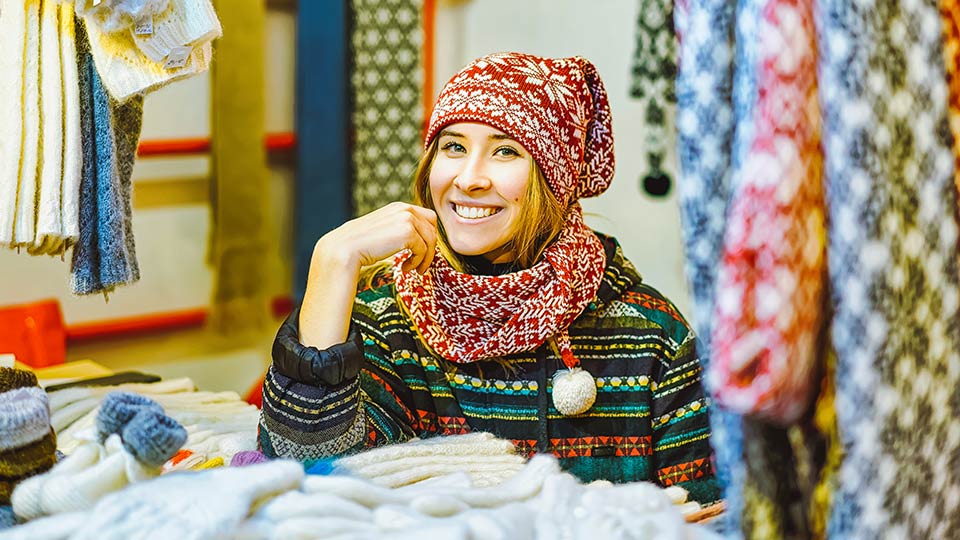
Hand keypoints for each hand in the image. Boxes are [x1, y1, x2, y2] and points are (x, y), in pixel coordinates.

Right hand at [317, 202, 437, 273]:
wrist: (345, 250)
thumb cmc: (361, 246)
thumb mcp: (383, 232)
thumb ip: (399, 230)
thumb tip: (418, 241)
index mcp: (398, 207)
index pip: (428, 218)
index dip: (428, 236)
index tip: (420, 253)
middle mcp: (404, 209)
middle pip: (432, 228)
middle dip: (430, 248)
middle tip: (420, 264)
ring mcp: (407, 219)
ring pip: (431, 240)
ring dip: (424, 258)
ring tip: (413, 270)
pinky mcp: (408, 232)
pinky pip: (424, 250)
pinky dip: (418, 262)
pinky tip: (405, 269)